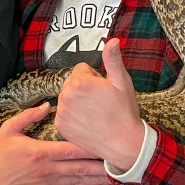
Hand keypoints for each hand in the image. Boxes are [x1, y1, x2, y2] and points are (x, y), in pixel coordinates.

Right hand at [0, 102, 107, 184]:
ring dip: (98, 177)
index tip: (107, 143)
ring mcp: (49, 181)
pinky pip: (71, 184)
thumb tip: (48, 105)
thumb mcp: (9, 129)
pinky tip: (98, 180)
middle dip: (103, 166)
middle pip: (81, 168)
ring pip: (79, 179)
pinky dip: (86, 182)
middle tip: (122, 162)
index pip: (71, 150)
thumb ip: (29, 116)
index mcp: (40, 153)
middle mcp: (48, 169)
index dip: (91, 148)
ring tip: (117, 174)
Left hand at [55, 39, 145, 170]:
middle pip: (73, 82)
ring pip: (68, 97)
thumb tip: (112, 40)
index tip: (104, 90)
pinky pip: (64, 112)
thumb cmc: (124, 112)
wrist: (123, 143)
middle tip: (100, 102)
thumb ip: (113, 59)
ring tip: (95, 112)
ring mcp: (61, 111)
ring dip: (77, 101)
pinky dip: (73, 115)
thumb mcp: (122, 82)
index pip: (82, 68)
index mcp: (80, 82)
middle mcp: (66, 95)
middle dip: (84, 88)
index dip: (95, 78)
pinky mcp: (60, 125)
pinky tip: (87, 121)